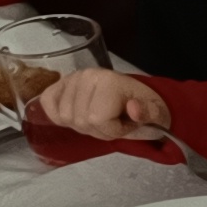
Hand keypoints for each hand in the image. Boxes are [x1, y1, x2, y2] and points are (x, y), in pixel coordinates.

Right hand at [40, 68, 172, 146]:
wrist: (135, 96)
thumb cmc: (144, 107)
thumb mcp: (156, 114)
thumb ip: (149, 114)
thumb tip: (135, 109)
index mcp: (110, 81)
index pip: (97, 119)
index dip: (113, 130)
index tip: (126, 124)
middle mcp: (86, 75)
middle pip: (80, 121)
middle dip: (99, 130)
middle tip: (113, 122)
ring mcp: (71, 79)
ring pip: (66, 118)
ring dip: (84, 126)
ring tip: (100, 118)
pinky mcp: (59, 85)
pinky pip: (49, 104)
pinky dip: (60, 116)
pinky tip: (77, 115)